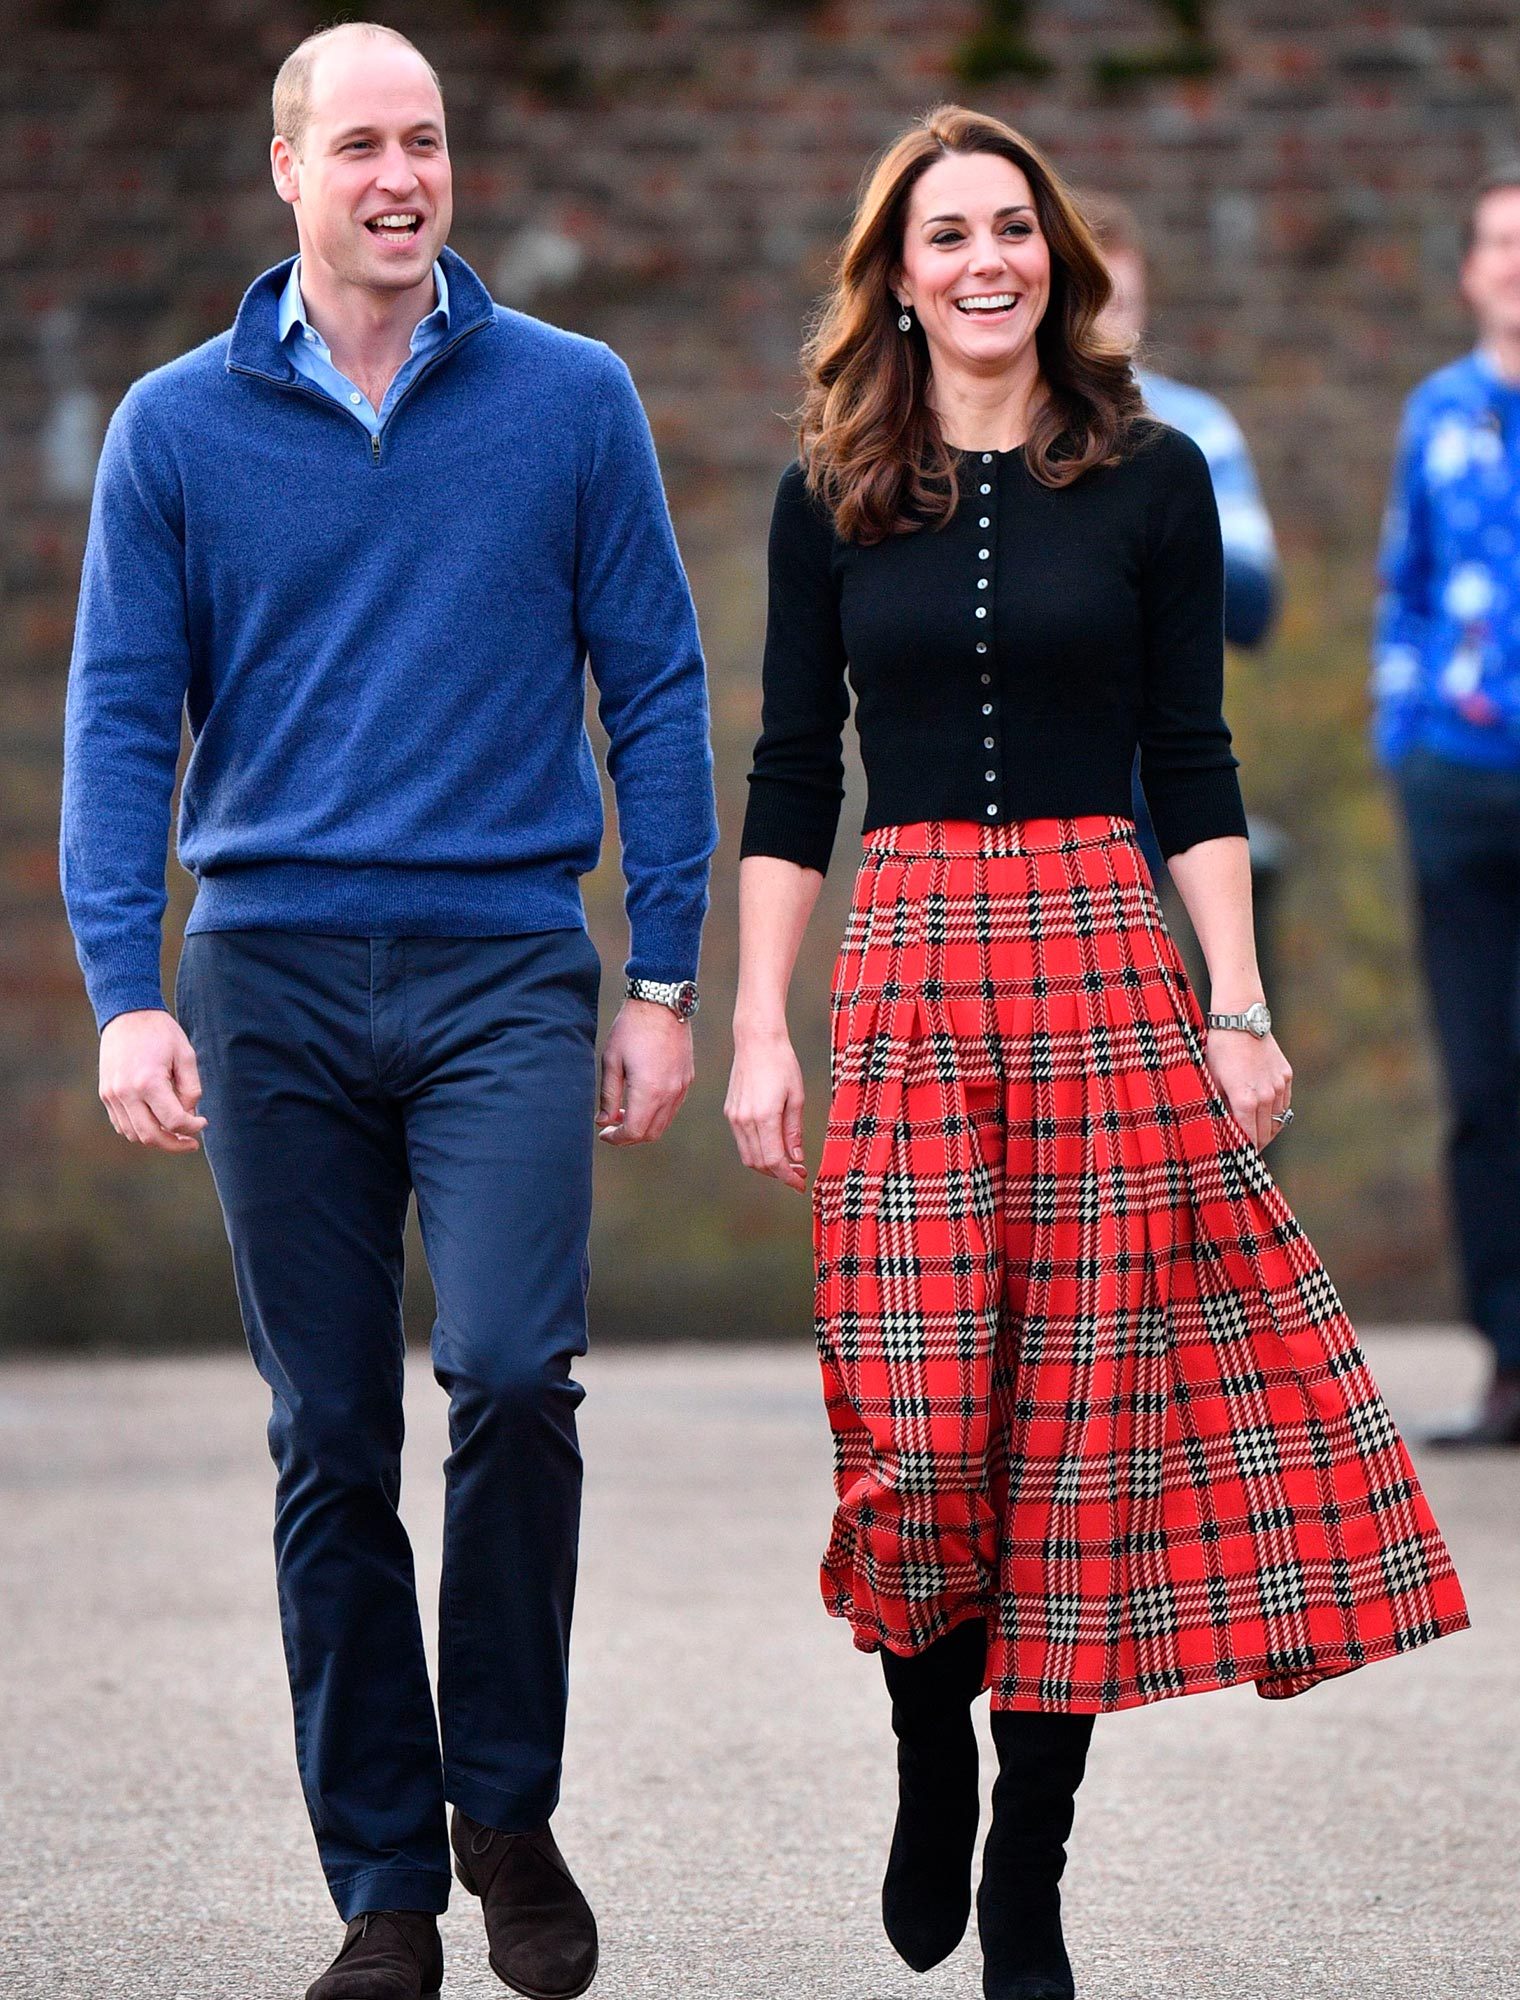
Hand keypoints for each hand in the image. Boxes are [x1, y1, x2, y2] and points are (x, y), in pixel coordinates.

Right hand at [99, 1008, 206, 1153]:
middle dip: (174, 1144)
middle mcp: (125, 1092)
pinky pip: (122, 1124)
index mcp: (148, 1082)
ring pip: (134, 1134)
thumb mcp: (186, 1056)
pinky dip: (139, 1129)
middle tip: (191, 1142)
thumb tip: (188, 1115)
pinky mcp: (105, 1094)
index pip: (174, 1121)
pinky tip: (156, 1122)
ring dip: (156, 1139)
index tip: (203, 1122)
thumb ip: (191, 1089)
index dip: (193, 1128)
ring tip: (175, 1132)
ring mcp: (111, 1095)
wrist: (127, 1014)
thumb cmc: (161, 1033)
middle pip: (151, 1136)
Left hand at [596, 998, 693, 1145]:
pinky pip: (673, 1109)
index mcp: (649, 1091)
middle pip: (651, 1133)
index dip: (616, 1138)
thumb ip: (608, 1096)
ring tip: (625, 1113)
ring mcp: (682, 1087)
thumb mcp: (611, 1061)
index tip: (604, 1133)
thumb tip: (604, 1121)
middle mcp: (669, 1093)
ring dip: (644, 1126)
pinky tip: (642, 1101)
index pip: (634, 1131)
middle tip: (612, 1126)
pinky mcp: (687, 1079)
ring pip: (664, 1123)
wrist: (661, 1003)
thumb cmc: (631, 1029)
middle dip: (629, 1136)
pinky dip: (657, 1114)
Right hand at [725, 1026, 806, 1192]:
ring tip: (787, 1162)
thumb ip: (794, 1131)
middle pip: (759, 1163)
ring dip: (767, 1165)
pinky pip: (742, 1141)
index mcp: (764, 1117)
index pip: (774, 1161)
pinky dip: (757, 1150)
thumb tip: (796, 1158)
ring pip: (748, 1156)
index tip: (801, 1183)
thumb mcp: (797, 1097)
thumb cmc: (781, 1064)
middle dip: (779, 1174)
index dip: (788, 1177)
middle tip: (798, 1173)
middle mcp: (744, 1120)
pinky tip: (773, 1145)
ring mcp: (734, 1117)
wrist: (756, 1040)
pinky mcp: (730, 1111)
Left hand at [1204, 1026, 1291, 1151]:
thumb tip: (1219, 1129)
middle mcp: (1266, 1096)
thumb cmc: (1219, 1050)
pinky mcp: (1286, 1076)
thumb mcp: (1211, 1080)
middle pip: (1265, 1134)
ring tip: (1256, 1135)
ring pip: (1278, 1121)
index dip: (1243, 1152)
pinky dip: (1276, 1113)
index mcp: (1245, 1100)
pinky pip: (1284, 1104)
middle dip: (1256, 1145)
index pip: (1248, 1138)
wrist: (1240, 1019)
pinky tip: (1265, 1115)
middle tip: (1246, 1152)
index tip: (1238, 1159)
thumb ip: (1218, 1107)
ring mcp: (1279, 1086)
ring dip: (1267, 1131)